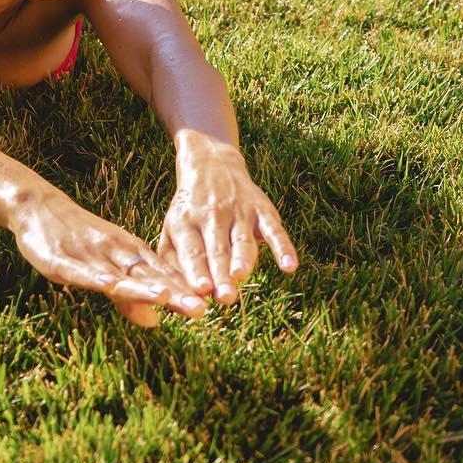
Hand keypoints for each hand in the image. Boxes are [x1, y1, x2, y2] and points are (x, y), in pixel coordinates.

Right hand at [10, 190, 207, 326]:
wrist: (38, 207)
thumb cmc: (75, 240)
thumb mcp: (104, 270)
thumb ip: (128, 296)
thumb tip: (155, 322)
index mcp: (128, 253)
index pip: (161, 276)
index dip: (183, 292)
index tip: (209, 307)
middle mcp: (115, 252)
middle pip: (148, 276)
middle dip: (173, 294)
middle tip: (200, 310)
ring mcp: (90, 255)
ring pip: (119, 273)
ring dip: (142, 285)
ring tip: (165, 297)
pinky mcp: (63, 260)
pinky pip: (82, 271)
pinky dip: (97, 278)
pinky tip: (109, 285)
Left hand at [160, 137, 297, 304]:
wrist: (211, 164)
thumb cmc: (189, 211)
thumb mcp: (173, 228)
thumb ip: (173, 260)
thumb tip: (178, 298)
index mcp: (185, 223)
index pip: (192, 251)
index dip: (197, 270)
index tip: (201, 290)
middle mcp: (210, 215)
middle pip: (217, 249)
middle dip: (221, 274)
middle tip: (225, 298)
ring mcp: (238, 211)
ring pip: (242, 239)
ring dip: (243, 258)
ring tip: (241, 275)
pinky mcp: (262, 209)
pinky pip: (274, 230)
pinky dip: (283, 247)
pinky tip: (289, 266)